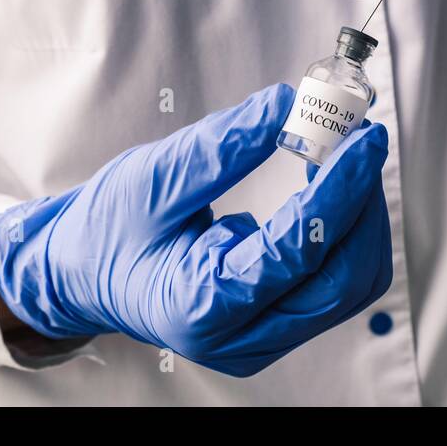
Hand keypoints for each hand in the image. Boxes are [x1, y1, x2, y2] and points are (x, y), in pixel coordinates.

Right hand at [0, 83, 391, 376]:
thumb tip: (287, 106)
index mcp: (201, 307)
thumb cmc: (107, 231)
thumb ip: (222, 147)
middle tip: (357, 139)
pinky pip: (334, 281)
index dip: (339, 192)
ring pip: (348, 284)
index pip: (297, 253)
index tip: (363, 139)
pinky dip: (343, 232)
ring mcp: (263, 339)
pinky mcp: (276, 324)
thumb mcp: (152, 178)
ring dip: (358, 218)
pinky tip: (325, 188)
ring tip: (342, 158)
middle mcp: (240, 338)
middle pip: (341, 279)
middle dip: (360, 204)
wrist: (83, 274)